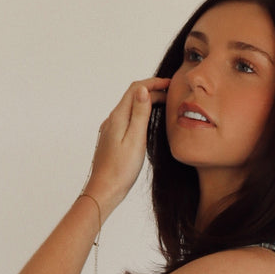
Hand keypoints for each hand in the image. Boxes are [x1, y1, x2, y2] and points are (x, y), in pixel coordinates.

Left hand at [83, 77, 169, 212]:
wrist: (104, 190)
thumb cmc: (121, 170)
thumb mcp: (135, 140)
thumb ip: (140, 114)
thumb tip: (143, 89)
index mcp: (118, 117)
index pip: (136, 89)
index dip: (154, 83)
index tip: (170, 83)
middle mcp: (112, 119)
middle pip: (132, 96)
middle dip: (151, 90)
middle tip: (171, 94)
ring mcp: (111, 129)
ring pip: (129, 107)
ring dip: (145, 101)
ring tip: (162, 103)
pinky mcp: (112, 139)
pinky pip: (127, 118)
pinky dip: (139, 113)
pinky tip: (146, 121)